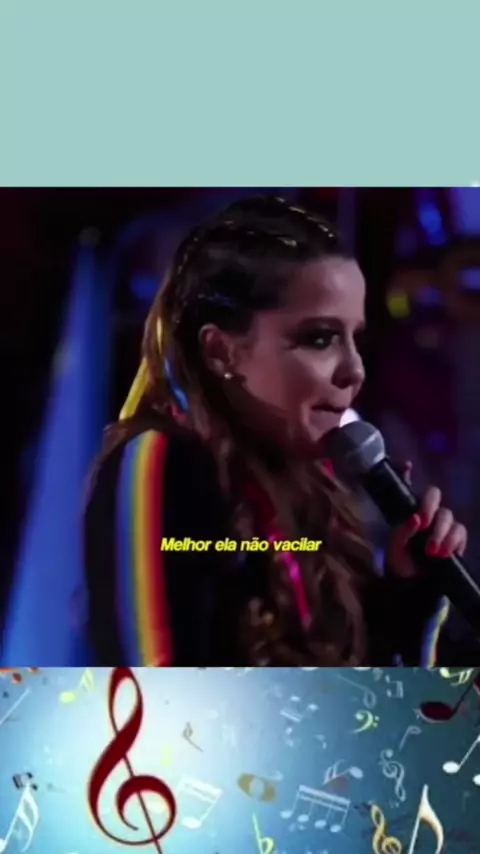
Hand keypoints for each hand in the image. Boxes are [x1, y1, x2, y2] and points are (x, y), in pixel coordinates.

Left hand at [386, 461, 467, 577]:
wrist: (415, 586)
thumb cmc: (400, 563)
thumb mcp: (394, 549)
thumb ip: (402, 532)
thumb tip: (416, 519)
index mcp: (408, 510)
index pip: (407, 486)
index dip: (406, 473)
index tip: (406, 465)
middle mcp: (426, 512)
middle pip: (433, 494)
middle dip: (429, 505)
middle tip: (423, 522)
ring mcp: (443, 523)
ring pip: (448, 514)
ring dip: (440, 532)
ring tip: (432, 552)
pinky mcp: (456, 537)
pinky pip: (460, 532)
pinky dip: (453, 542)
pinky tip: (445, 553)